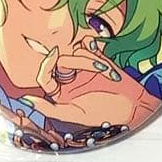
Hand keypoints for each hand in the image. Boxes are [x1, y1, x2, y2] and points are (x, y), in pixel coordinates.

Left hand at [26, 37, 159, 127]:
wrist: (134, 106)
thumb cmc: (108, 115)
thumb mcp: (76, 115)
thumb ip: (50, 109)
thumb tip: (26, 101)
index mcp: (61, 94)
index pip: (45, 75)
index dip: (47, 63)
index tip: (54, 53)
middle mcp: (69, 80)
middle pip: (62, 60)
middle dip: (80, 61)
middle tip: (97, 67)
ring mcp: (82, 70)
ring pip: (76, 53)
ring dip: (92, 59)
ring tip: (108, 70)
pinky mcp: (96, 60)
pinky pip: (87, 46)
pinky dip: (91, 45)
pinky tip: (98, 46)